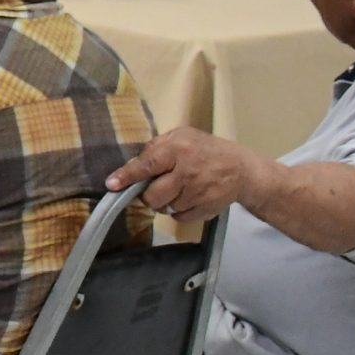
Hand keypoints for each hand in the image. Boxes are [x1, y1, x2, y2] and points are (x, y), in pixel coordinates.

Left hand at [107, 127, 272, 225]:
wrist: (242, 170)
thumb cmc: (206, 150)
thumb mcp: (182, 136)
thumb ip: (157, 147)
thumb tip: (133, 163)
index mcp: (178, 149)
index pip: (148, 164)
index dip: (128, 176)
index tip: (111, 185)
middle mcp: (187, 172)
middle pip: (153, 195)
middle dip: (148, 194)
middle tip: (156, 187)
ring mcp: (198, 193)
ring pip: (165, 208)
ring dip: (166, 202)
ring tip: (178, 189)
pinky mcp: (206, 209)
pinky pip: (179, 217)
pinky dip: (179, 211)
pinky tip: (189, 198)